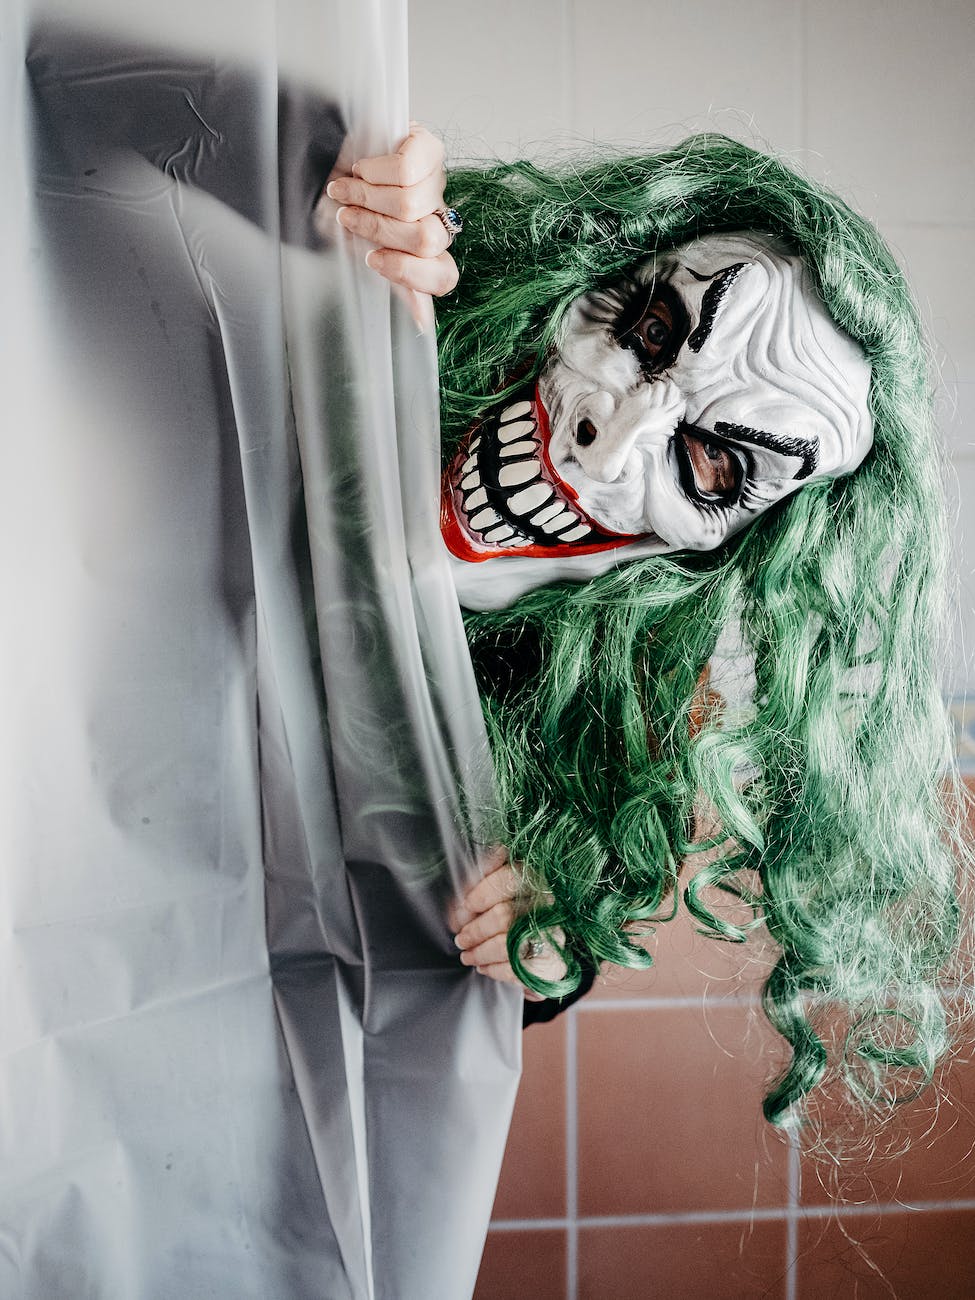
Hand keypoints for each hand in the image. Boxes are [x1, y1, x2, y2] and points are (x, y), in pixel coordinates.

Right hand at [322, 123, 456, 328]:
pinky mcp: (428, 148)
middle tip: (347, 217)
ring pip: (410, 205)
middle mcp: (437, 219)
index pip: (444, 277)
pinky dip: (374, 171)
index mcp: (427, 254)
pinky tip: (360, 169)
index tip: (373, 260)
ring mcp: (436, 183)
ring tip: (343, 191)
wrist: (330, 159)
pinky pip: (408, 168)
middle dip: (377, 230)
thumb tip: (422, 321)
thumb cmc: (348, 209)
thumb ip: (393, 282)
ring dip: (365, 197)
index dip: (410, 273)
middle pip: (425, 241)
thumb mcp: (360, 250)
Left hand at [450, 846, 565, 999]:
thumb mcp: (499, 887)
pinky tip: (483, 966)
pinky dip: (493, 969)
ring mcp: (555, 935)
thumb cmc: (515, 912)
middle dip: (475, 929)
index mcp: (538, 878)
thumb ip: (485, 875)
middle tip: (460, 938)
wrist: (545, 950)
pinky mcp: (553, 964)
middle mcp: (551, 905)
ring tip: (466, 954)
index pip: (509, 879)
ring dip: (479, 952)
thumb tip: (473, 881)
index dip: (481, 894)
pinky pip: (515, 968)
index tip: (465, 907)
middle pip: (504, 915)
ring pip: (507, 944)